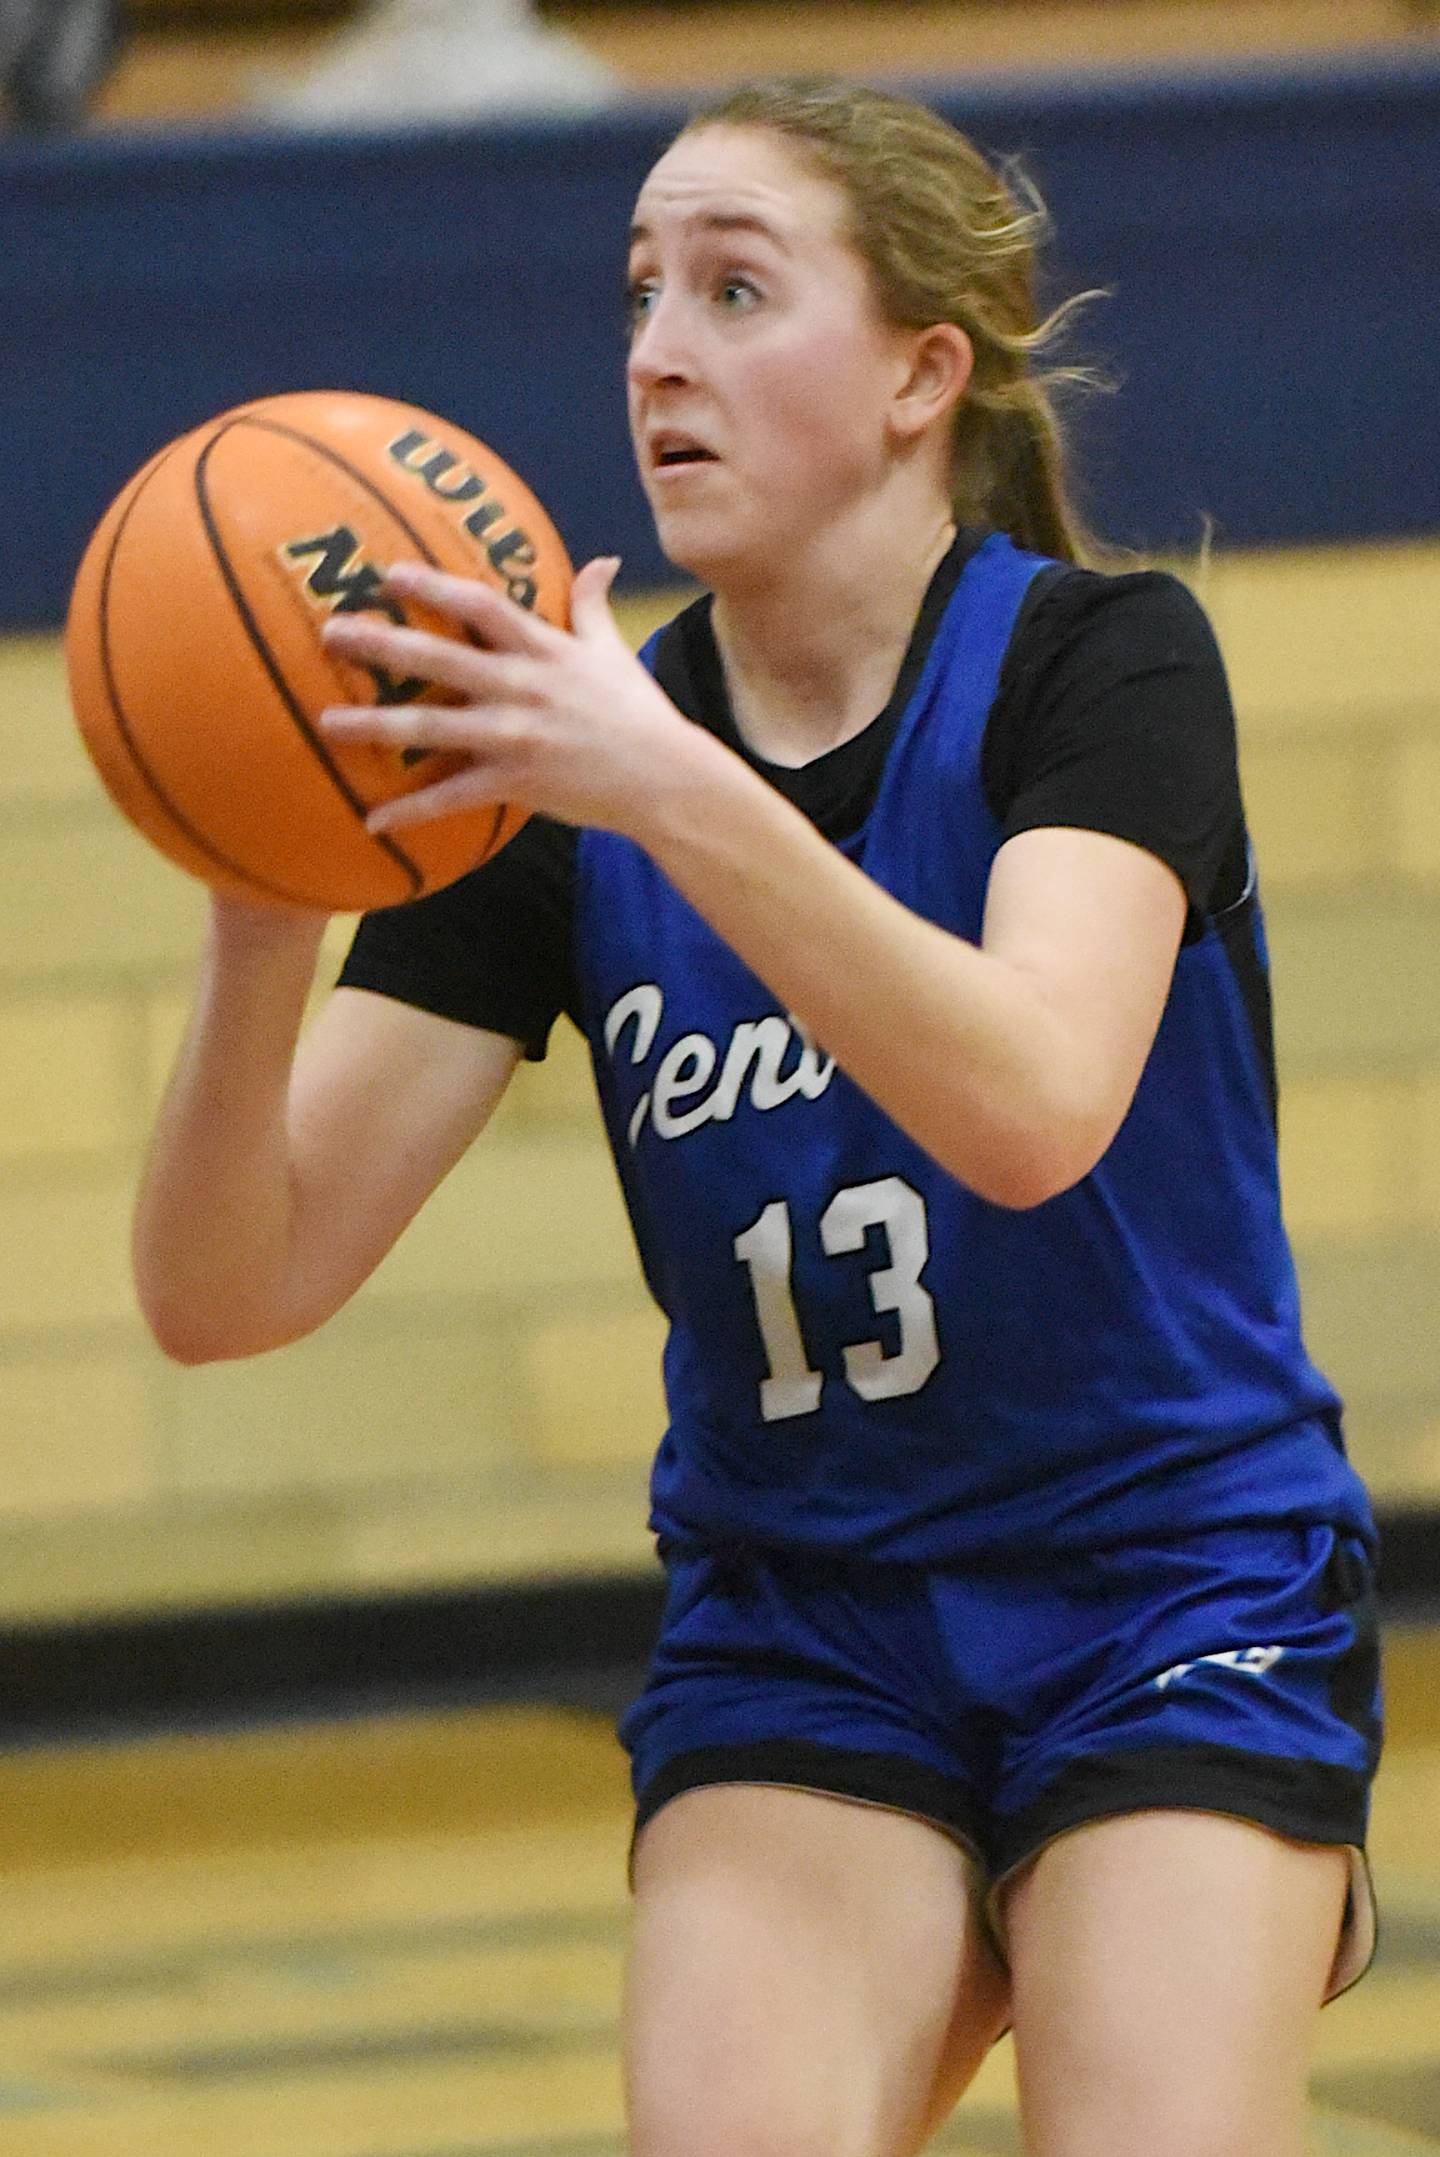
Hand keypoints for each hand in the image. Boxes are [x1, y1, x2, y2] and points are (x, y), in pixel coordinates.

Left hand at [318, 557, 706, 842]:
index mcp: (543, 650)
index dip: (434, 586)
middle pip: (439, 659)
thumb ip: (594, 606)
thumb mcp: (614, 652)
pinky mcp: (514, 782)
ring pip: (432, 726)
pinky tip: (371, 820)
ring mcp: (514, 736)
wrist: (665, 779)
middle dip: (381, 645)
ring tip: (326, 723)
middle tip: (330, 634)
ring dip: (374, 726)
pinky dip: (410, 810)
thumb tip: (602, 561)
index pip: (481, 607)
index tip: (389, 573)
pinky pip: (452, 797)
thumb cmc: (639, 713)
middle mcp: (521, 687)